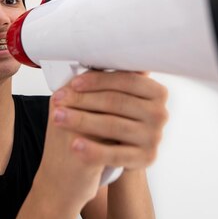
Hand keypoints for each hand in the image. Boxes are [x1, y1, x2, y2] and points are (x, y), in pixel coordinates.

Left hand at [51, 71, 168, 170]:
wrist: (125, 153)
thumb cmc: (117, 118)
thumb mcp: (119, 97)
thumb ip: (110, 82)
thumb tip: (83, 60)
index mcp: (156, 92)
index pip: (126, 80)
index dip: (98, 80)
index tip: (73, 83)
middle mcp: (160, 113)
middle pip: (116, 102)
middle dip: (83, 99)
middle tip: (58, 99)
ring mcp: (155, 137)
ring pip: (112, 126)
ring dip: (81, 120)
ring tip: (58, 118)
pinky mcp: (146, 158)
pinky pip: (115, 154)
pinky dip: (93, 150)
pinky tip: (74, 146)